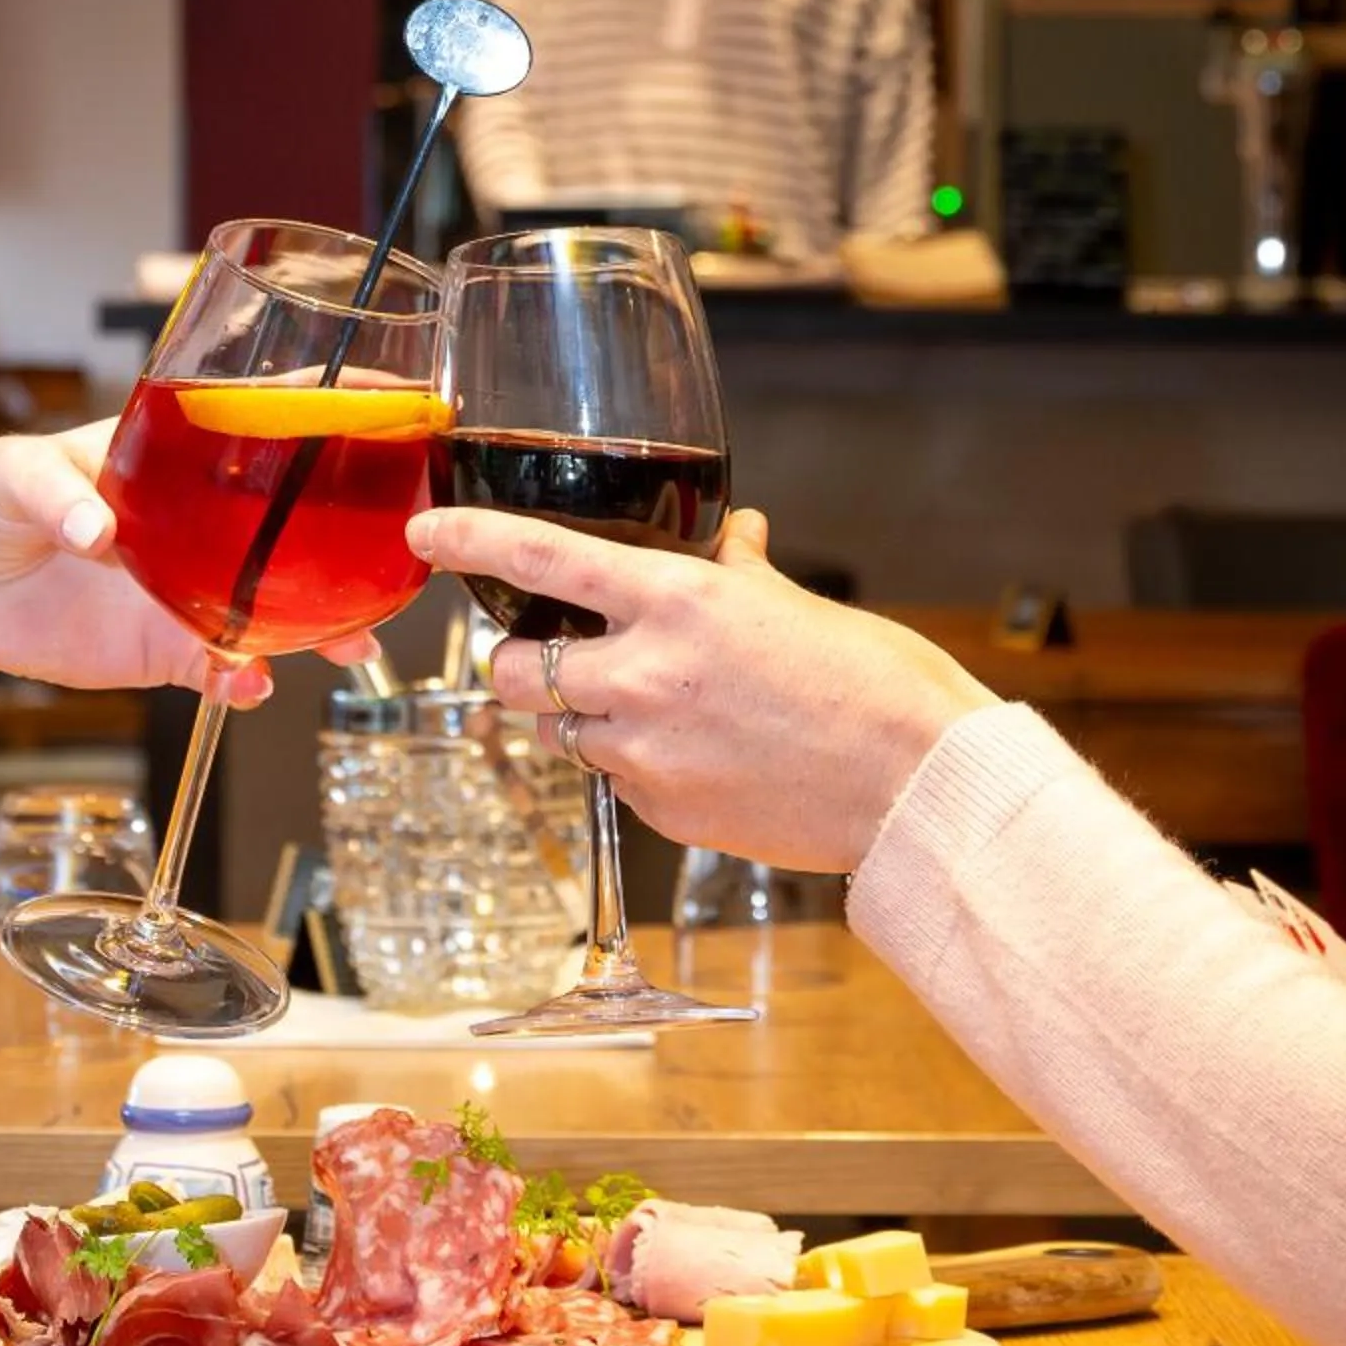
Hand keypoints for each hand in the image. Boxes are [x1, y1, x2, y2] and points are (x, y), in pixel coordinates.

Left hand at [0, 423, 377, 704]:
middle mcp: (192, 524)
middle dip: (342, 547)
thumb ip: (57, 493)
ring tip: (349, 645)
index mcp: (167, 459)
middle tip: (389, 563)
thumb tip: (99, 530)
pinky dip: (242, 682)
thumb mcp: (9, 475)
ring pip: (270, 606)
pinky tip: (253, 687)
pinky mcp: (161, 648)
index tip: (378, 420)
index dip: (316, 424)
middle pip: (285, 531)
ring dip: (315, 626)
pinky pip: (219, 668)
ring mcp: (183, 589)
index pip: (252, 432)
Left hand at [406, 503, 994, 873]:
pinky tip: (699, 759)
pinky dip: (637, 769)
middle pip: (516, 673)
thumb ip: (738, 571)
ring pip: (562, 735)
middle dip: (518, 665)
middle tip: (549, 659)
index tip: (427, 532)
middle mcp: (645, 676)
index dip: (469, 540)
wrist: (918, 784)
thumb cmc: (877, 685)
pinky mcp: (665, 813)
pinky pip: (617, 785)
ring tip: (654, 712)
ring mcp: (648, 753)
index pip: (539, 557)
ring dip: (583, 720)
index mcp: (676, 602)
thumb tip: (730, 534)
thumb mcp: (798, 604)